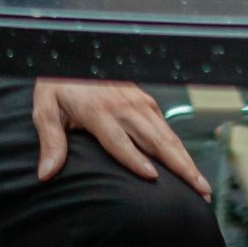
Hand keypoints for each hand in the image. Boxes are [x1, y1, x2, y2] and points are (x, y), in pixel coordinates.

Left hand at [31, 80, 209, 199]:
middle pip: (155, 140)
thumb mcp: (45, 108)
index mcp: (99, 111)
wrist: (74, 54)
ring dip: (186, 161)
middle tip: (199, 191)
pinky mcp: (145, 100)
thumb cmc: (59, 84)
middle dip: (179, 167)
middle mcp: (124, 107)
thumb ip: (51, 141)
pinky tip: (188, 166)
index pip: (119, 141)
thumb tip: (46, 173)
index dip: (135, 159)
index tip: (152, 178)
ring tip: (202, 186)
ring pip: (167, 135)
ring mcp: (138, 102)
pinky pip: (165, 127)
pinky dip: (179, 148)